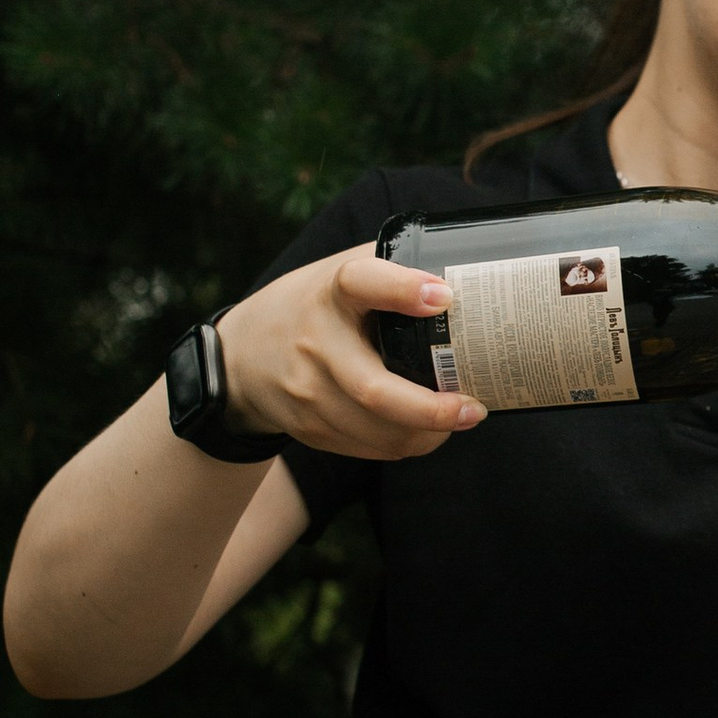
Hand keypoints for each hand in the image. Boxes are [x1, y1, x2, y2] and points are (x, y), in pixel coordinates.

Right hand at [213, 248, 483, 461]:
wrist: (242, 356)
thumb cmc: (314, 306)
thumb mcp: (342, 272)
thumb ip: (392, 269)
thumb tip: (467, 277)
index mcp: (330, 292)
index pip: (361, 283)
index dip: (402, 289)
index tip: (445, 297)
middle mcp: (314, 342)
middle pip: (374, 390)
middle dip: (432, 409)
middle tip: (474, 408)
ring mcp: (308, 392)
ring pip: (378, 431)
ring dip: (429, 433)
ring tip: (461, 419)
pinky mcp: (310, 428)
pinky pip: (369, 448)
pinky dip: (407, 444)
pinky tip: (428, 431)